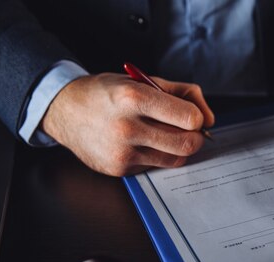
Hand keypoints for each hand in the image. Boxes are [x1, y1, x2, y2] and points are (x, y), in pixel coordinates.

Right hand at [41, 73, 214, 175]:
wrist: (65, 110)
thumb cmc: (109, 93)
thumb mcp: (143, 80)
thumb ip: (182, 93)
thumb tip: (208, 118)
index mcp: (134, 98)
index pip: (189, 118)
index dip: (198, 118)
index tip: (193, 116)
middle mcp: (127, 127)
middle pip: (187, 144)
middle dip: (196, 137)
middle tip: (189, 131)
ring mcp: (122, 152)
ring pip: (175, 159)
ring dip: (179, 148)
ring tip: (166, 135)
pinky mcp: (119, 169)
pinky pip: (156, 166)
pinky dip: (157, 156)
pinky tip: (142, 143)